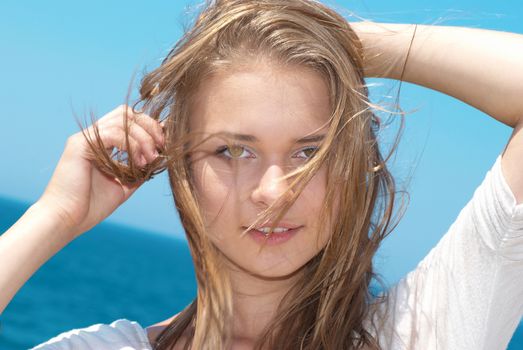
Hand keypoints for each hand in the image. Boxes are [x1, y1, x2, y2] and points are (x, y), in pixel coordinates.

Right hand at [37, 105, 164, 238]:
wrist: (68, 219)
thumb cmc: (92, 205)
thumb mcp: (126, 184)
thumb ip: (141, 169)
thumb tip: (160, 156)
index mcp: (104, 143)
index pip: (131, 120)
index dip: (151, 127)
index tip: (164, 145)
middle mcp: (95, 136)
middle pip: (128, 113)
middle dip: (150, 127)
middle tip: (160, 148)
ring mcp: (86, 138)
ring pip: (122, 120)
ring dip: (143, 139)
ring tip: (149, 160)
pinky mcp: (79, 144)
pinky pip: (111, 133)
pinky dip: (130, 144)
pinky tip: (136, 162)